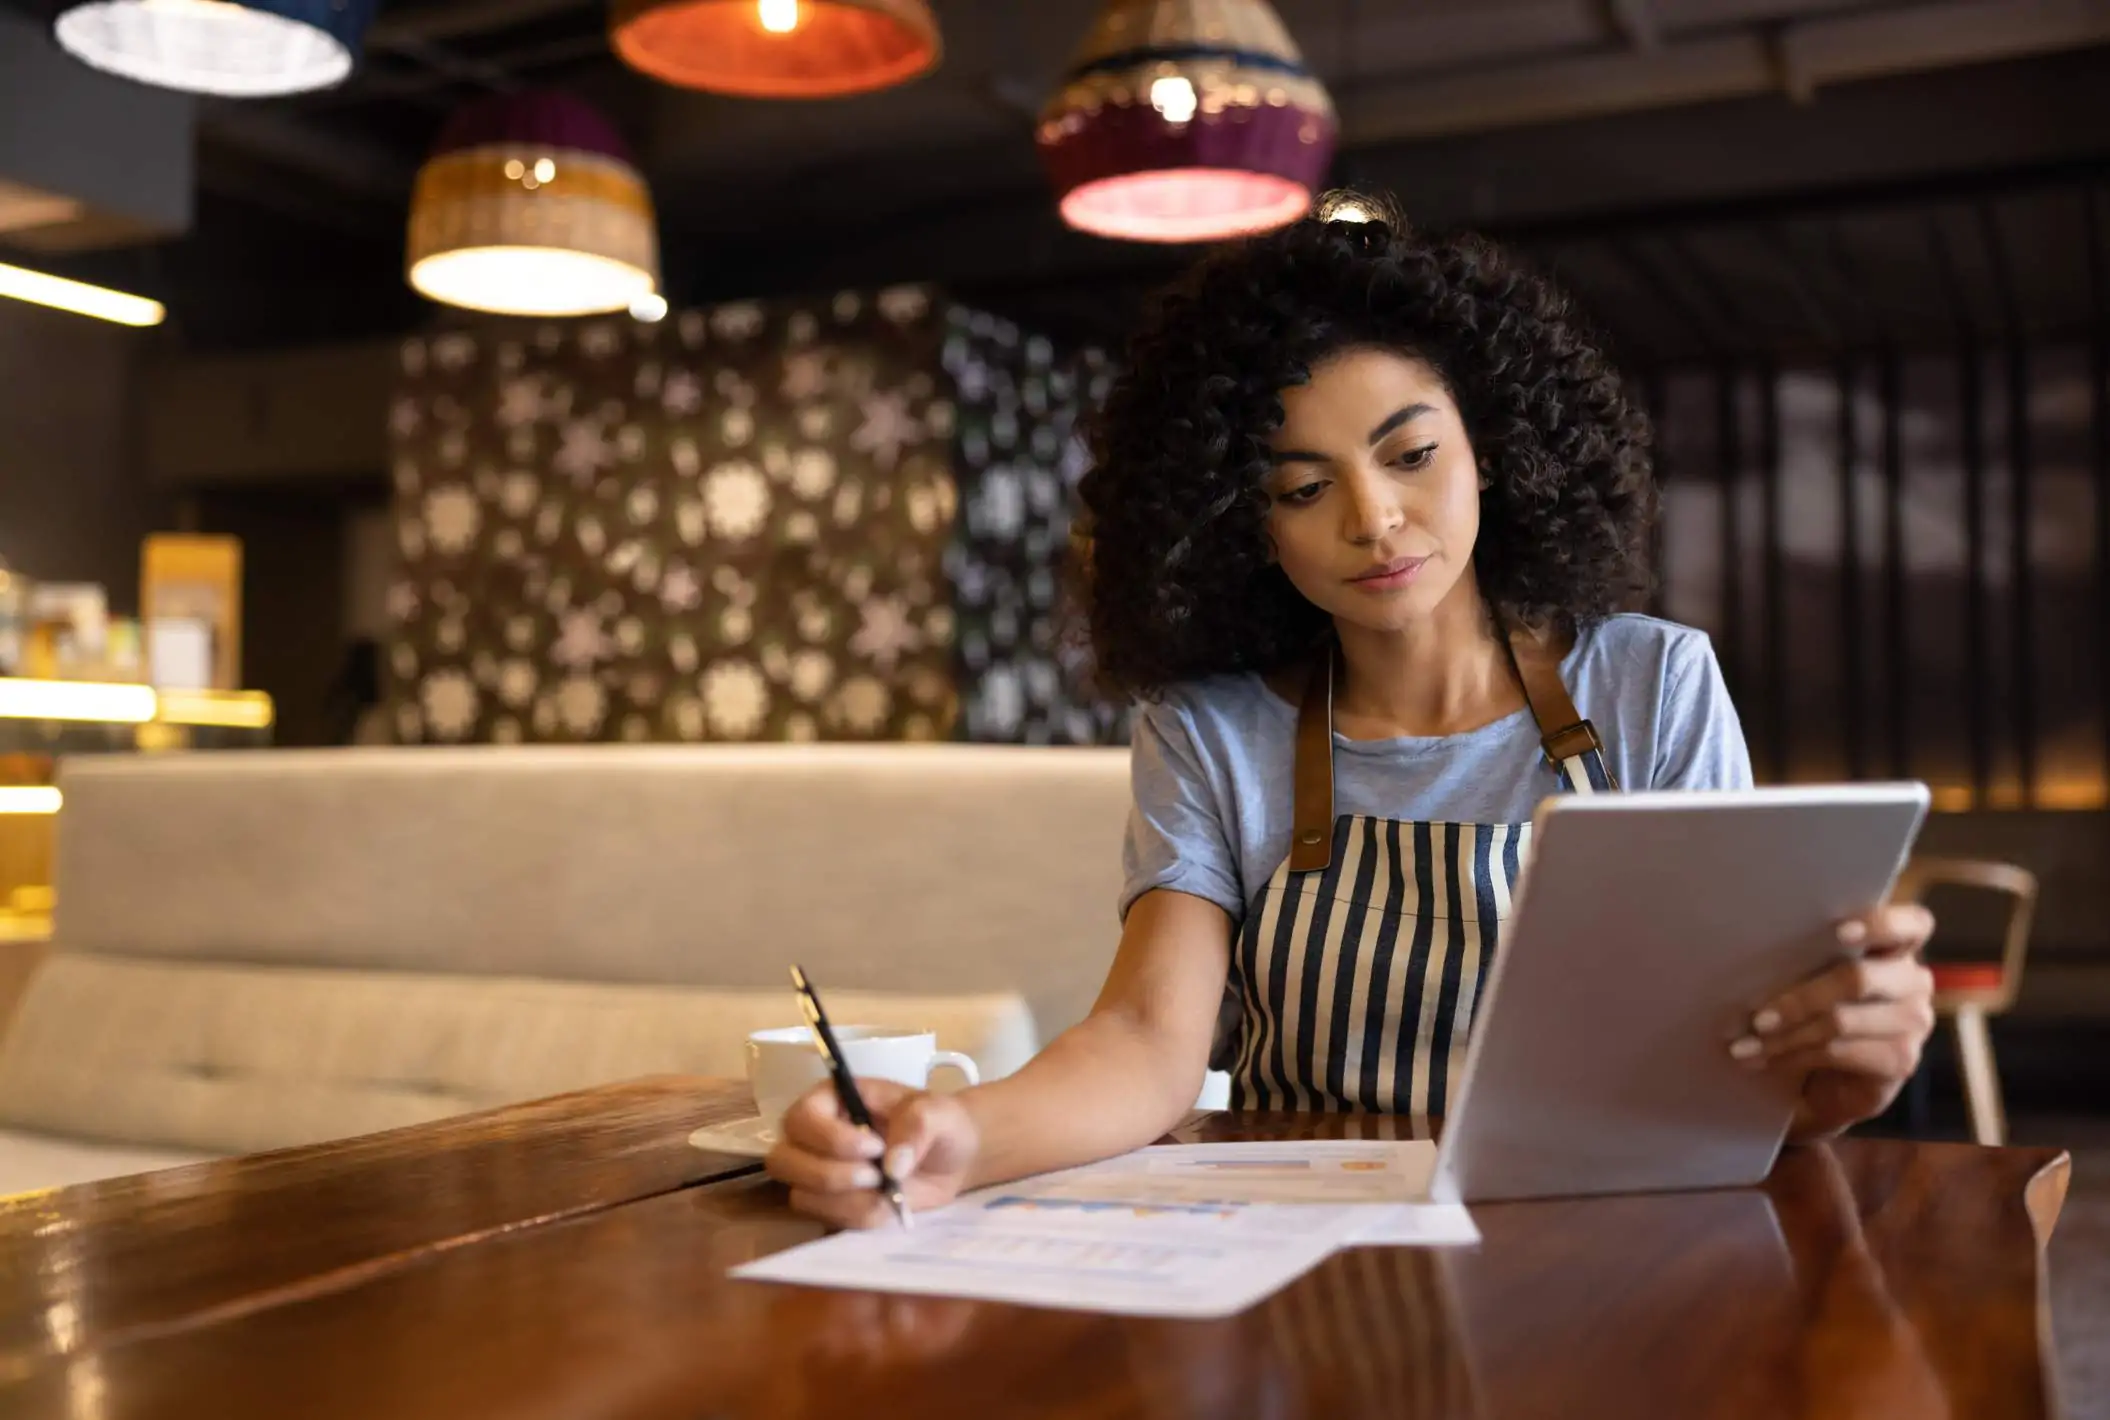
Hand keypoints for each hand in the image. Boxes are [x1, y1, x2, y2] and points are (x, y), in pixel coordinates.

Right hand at [765, 1079, 980, 1229]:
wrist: (953, 1158)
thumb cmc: (938, 1122)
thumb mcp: (937, 1112)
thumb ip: (917, 1127)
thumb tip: (892, 1165)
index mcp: (830, 1100)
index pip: (801, 1119)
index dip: (831, 1139)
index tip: (876, 1146)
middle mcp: (813, 1138)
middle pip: (782, 1162)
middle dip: (828, 1175)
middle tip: (875, 1175)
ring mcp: (818, 1175)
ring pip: (802, 1197)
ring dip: (848, 1200)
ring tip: (887, 1187)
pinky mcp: (832, 1207)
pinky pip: (830, 1222)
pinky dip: (862, 1217)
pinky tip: (888, 1202)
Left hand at [1731, 904, 1936, 1139]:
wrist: (1834, 1075)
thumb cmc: (1816, 1007)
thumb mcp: (1814, 975)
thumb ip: (1808, 956)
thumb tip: (1755, 950)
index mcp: (1898, 947)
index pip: (1911, 924)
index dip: (1880, 924)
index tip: (1838, 931)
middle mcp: (1914, 981)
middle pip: (1858, 979)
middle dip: (1800, 999)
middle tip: (1757, 1018)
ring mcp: (1914, 1022)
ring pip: (1841, 1022)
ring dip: (1786, 1037)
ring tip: (1745, 1046)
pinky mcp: (1902, 1059)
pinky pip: (1839, 1052)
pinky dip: (1794, 1057)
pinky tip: (1765, 1060)